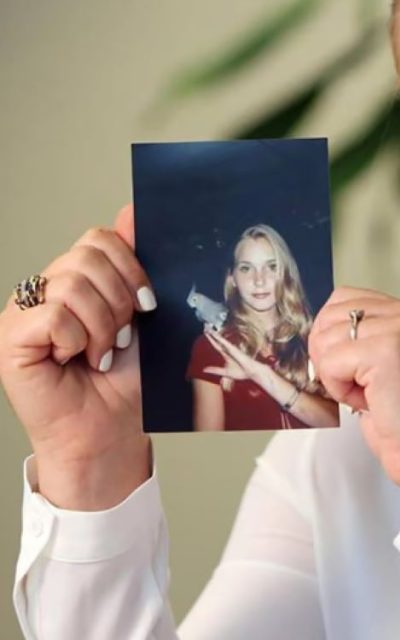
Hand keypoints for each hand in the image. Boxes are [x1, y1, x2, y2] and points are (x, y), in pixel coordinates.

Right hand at [0, 205, 154, 508]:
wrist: (113, 429)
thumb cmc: (127, 379)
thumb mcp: (142, 315)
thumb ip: (135, 265)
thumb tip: (132, 209)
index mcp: (75, 279)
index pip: (100, 238)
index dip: (131, 267)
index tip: (146, 304)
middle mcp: (44, 289)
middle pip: (88, 255)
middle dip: (120, 299)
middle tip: (122, 336)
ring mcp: (22, 312)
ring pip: (72, 285)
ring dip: (102, 325)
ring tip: (101, 352)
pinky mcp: (10, 337)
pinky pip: (53, 315)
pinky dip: (78, 339)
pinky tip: (77, 360)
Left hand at [202, 326, 272, 385]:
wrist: (251, 372)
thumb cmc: (241, 373)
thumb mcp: (225, 372)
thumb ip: (215, 370)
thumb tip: (204, 370)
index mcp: (226, 355)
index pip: (216, 346)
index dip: (211, 340)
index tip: (206, 334)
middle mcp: (228, 350)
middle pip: (217, 341)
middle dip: (211, 335)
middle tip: (205, 329)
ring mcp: (230, 348)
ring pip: (220, 339)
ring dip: (213, 334)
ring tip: (207, 328)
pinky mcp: (232, 348)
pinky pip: (224, 342)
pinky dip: (218, 337)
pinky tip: (213, 333)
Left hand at [308, 286, 399, 499]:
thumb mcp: (398, 365)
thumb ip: (372, 339)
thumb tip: (322, 332)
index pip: (349, 299)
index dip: (335, 337)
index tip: (353, 370)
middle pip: (332, 314)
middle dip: (330, 354)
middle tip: (359, 387)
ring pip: (327, 338)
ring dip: (337, 375)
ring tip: (371, 396)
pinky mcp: (387, 351)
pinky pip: (330, 363)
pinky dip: (339, 390)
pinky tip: (368, 404)